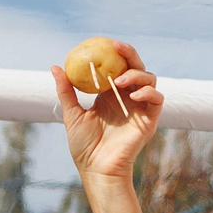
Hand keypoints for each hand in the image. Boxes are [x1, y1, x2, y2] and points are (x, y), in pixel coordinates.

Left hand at [53, 41, 162, 179]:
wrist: (97, 168)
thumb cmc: (84, 146)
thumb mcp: (71, 114)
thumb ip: (66, 91)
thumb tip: (56, 67)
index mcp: (111, 94)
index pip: (118, 67)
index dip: (116, 53)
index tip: (105, 43)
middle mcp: (127, 98)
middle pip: (137, 67)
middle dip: (130, 54)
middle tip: (117, 48)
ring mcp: (140, 108)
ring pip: (150, 79)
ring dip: (137, 74)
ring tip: (120, 81)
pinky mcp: (149, 120)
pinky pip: (156, 98)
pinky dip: (148, 91)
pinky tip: (134, 93)